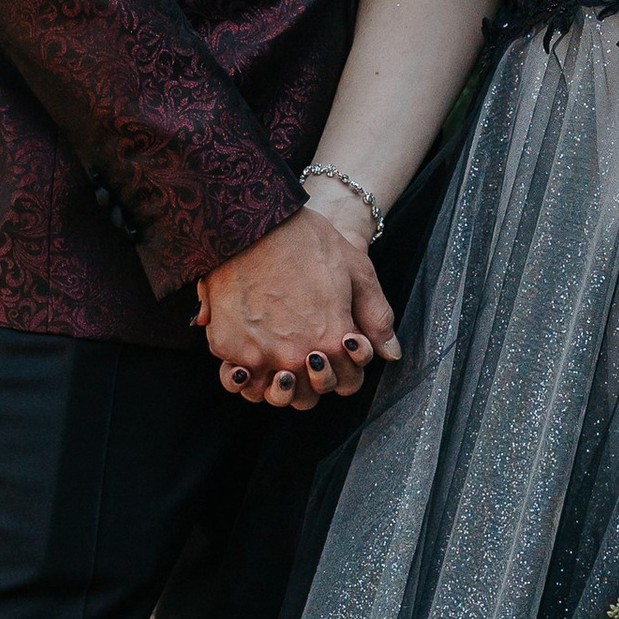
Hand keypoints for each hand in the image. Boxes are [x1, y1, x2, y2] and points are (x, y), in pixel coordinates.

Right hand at [197, 205, 399, 406]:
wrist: (252, 221)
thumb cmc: (307, 240)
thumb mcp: (357, 270)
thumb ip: (377, 318)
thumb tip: (391, 354)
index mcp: (333, 341)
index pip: (346, 384)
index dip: (346, 371)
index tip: (334, 352)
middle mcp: (296, 356)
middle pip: (305, 398)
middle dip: (310, 384)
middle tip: (304, 359)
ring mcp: (259, 355)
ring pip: (267, 395)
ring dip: (272, 386)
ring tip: (272, 364)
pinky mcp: (227, 346)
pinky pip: (234, 378)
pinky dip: (239, 374)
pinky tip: (244, 360)